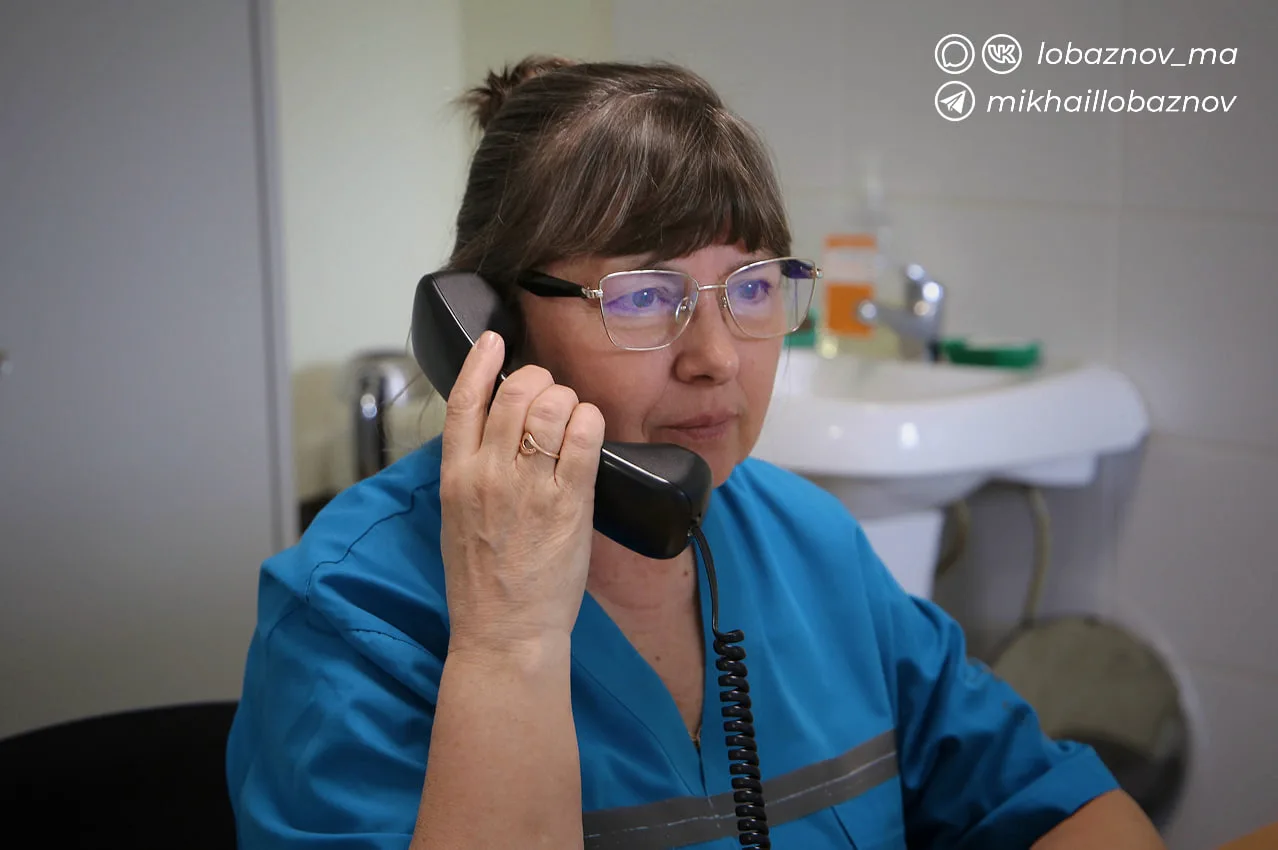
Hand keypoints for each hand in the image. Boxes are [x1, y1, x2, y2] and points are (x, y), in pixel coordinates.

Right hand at [438, 331, 604, 653]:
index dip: (479, 363)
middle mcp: (489, 474)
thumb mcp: (457, 519)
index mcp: (455, 477)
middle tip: (550, 396)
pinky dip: (590, 422)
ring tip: (572, 416)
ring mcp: (529, 486)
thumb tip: (493, 434)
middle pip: (514, 392)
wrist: (505, 632)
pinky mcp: (569, 502)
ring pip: (550, 406)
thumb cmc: (482, 583)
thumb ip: (471, 473)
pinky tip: (591, 428)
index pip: (462, 401)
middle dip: (539, 381)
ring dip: (568, 399)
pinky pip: (584, 438)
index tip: (494, 342)